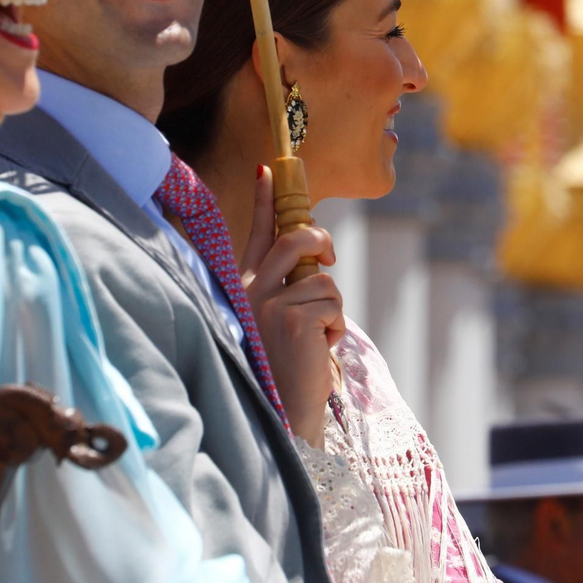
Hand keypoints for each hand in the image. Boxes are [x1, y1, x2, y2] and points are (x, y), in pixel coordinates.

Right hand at [243, 165, 341, 445]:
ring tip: (317, 338)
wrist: (284, 412)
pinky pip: (333, 303)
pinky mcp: (293, 316)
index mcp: (247, 287)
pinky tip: (318, 350)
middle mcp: (252, 291)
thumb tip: (313, 258)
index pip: (258, 233)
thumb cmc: (287, 368)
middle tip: (328, 258)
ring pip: (323, 279)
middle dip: (320, 241)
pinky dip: (336, 327)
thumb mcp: (281, 320)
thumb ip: (289, 288)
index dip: (265, 200)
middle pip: (296, 238)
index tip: (269, 170)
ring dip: (332, 309)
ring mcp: (269, 303)